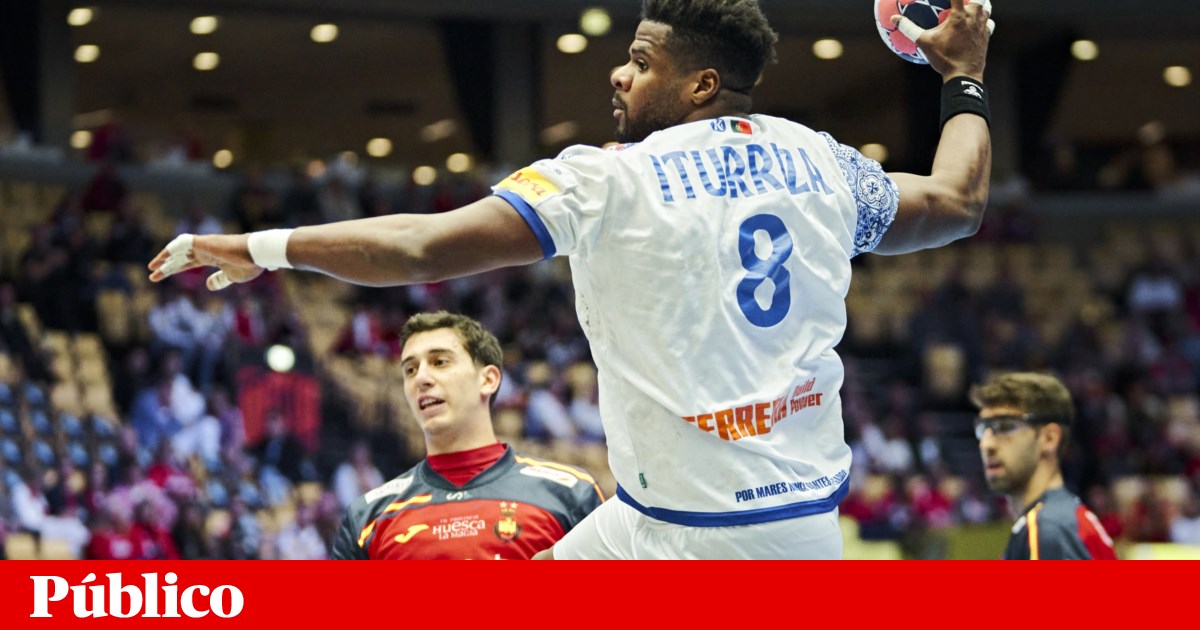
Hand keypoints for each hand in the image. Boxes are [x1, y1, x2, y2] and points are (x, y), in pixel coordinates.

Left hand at [148, 233, 262, 290]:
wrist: (258, 255)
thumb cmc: (249, 264)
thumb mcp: (232, 276)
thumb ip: (220, 280)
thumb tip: (208, 286)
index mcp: (211, 257)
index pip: (187, 262)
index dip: (174, 268)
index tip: (162, 275)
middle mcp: (205, 250)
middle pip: (179, 257)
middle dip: (165, 266)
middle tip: (151, 274)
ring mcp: (204, 245)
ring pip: (178, 250)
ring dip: (164, 258)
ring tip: (152, 268)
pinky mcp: (205, 242)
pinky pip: (183, 243)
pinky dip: (171, 249)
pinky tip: (162, 256)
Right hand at [894, 0, 992, 80]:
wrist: (964, 75)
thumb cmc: (943, 58)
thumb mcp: (924, 43)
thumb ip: (909, 29)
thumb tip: (894, 19)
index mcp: (959, 16)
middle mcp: (973, 18)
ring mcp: (982, 27)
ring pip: (987, 9)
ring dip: (982, 5)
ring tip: (975, 5)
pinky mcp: (987, 37)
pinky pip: (989, 23)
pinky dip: (985, 20)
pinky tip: (980, 23)